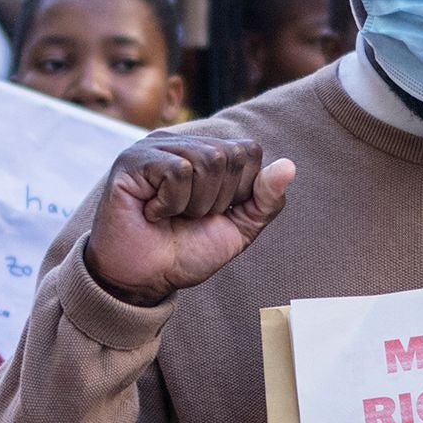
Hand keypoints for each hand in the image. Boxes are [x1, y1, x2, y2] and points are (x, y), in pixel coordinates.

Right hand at [83, 128, 294, 304]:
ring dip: (194, 204)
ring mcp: (156, 147)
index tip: (212, 214)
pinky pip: (178, 171)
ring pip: (207, 161)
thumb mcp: (238, 230)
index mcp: (207, 153)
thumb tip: (289, 166)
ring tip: (169, 215)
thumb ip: (265, 200)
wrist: (144, 279)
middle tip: (187, 217)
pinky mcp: (133, 159)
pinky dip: (171, 203)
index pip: (249, 151)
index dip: (241, 192)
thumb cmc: (185, 252)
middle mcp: (182, 143)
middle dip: (217, 200)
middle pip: (230, 156)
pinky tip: (152, 212)